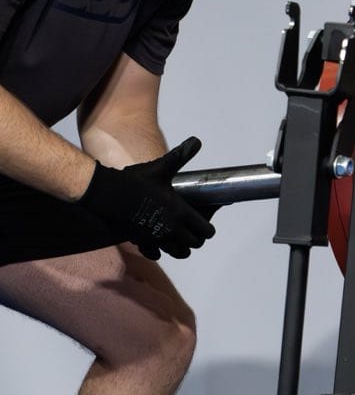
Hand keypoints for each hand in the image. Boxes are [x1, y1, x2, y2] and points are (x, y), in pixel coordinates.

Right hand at [75, 136, 215, 259]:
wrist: (105, 192)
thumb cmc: (134, 180)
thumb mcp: (160, 167)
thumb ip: (180, 156)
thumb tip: (196, 140)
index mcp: (179, 211)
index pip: (205, 230)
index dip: (208, 229)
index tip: (205, 225)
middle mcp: (170, 227)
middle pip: (194, 244)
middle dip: (196, 239)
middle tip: (193, 232)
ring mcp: (155, 236)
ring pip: (178, 252)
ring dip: (181, 248)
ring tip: (179, 239)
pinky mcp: (139, 240)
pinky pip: (154, 254)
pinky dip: (159, 252)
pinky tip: (159, 245)